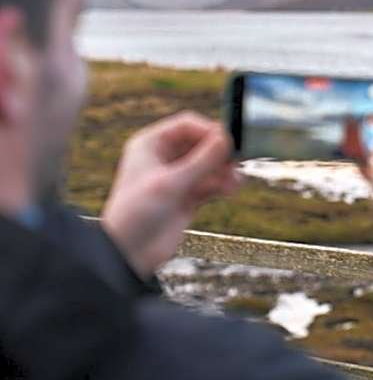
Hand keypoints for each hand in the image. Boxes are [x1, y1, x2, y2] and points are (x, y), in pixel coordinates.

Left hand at [101, 111, 239, 277]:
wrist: (129, 254)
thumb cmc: (136, 214)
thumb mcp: (171, 183)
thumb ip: (202, 160)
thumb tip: (226, 138)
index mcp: (150, 145)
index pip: (187, 125)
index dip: (208, 131)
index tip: (228, 141)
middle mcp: (164, 157)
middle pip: (202, 143)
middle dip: (220, 153)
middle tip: (237, 161)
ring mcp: (177, 177)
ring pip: (210, 164)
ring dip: (224, 170)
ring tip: (234, 181)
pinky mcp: (187, 196)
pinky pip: (211, 182)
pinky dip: (222, 184)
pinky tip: (230, 189)